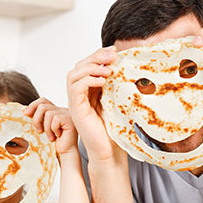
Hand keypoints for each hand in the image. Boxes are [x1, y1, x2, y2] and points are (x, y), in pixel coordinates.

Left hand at [25, 98, 77, 156]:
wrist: (64, 154)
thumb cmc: (53, 143)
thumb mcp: (42, 128)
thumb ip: (37, 118)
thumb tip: (25, 111)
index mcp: (56, 110)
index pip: (43, 100)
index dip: (33, 105)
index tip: (25, 114)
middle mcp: (62, 110)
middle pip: (43, 106)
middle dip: (37, 119)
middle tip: (39, 131)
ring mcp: (67, 114)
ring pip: (48, 114)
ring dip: (46, 128)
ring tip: (50, 137)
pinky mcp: (70, 119)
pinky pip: (56, 119)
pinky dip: (53, 129)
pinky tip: (57, 136)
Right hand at [66, 46, 121, 162]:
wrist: (110, 151)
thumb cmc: (116, 130)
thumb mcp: (119, 101)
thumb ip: (118, 84)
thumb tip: (127, 65)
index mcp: (90, 91)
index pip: (88, 65)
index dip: (99, 55)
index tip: (115, 51)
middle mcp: (80, 95)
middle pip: (80, 66)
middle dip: (96, 56)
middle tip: (112, 54)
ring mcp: (76, 102)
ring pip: (74, 74)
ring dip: (91, 66)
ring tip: (108, 68)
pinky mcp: (76, 109)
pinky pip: (75, 87)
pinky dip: (88, 79)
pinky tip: (103, 80)